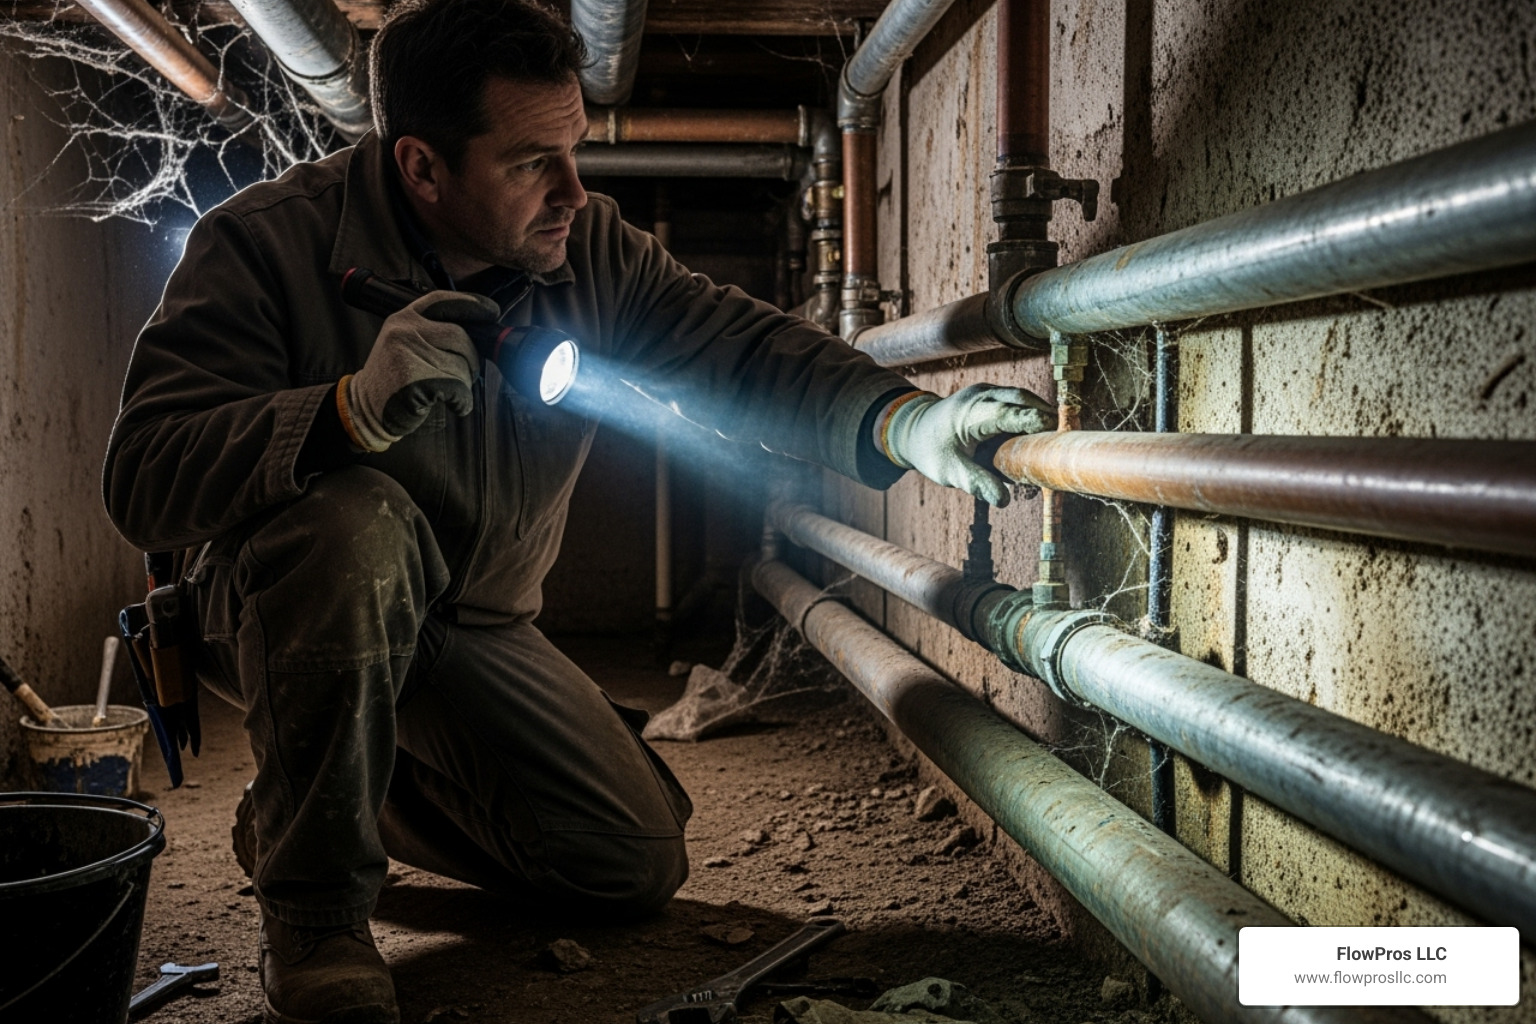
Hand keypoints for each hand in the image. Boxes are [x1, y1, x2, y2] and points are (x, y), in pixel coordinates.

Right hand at [339, 290, 500, 451]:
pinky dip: (463, 401)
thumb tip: (478, 329)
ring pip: (461, 365)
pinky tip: (455, 405)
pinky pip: (457, 388)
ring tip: (449, 391)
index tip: (492, 311)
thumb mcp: (405, 343)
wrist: (367, 408)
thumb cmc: (395, 378)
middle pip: (461, 337)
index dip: (472, 304)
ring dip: (465, 383)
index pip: (443, 301)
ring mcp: (408, 355)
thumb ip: (433, 331)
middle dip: (472, 358)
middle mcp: (404, 331)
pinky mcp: (414, 382)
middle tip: (468, 373)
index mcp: (404, 318)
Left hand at [880, 383, 1054, 505]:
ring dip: (1041, 414)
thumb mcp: (950, 472)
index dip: (1029, 421)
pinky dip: (1032, 414)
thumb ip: (976, 483)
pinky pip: (1018, 401)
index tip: (1053, 429)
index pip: (1004, 414)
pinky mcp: (993, 395)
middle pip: (1020, 399)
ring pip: (1023, 397)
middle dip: (1044, 414)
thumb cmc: (933, 451)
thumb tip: (1003, 500)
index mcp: (969, 414)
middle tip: (1066, 436)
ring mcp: (987, 392)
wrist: (913, 429)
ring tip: (1059, 437)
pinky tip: (1044, 433)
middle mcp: (980, 396)